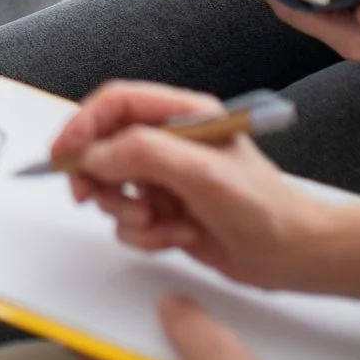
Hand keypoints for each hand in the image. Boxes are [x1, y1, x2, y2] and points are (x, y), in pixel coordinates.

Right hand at [53, 83, 325, 291]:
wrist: (295, 256)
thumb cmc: (263, 208)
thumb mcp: (200, 172)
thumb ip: (143, 154)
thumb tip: (95, 155)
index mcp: (183, 114)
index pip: (116, 103)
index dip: (83, 124)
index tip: (64, 155)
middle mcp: (172, 142)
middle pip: (105, 147)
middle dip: (100, 177)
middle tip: (93, 198)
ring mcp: (169, 179)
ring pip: (114, 188)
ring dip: (128, 212)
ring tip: (160, 222)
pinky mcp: (168, 212)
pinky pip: (130, 221)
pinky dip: (146, 234)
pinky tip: (180, 236)